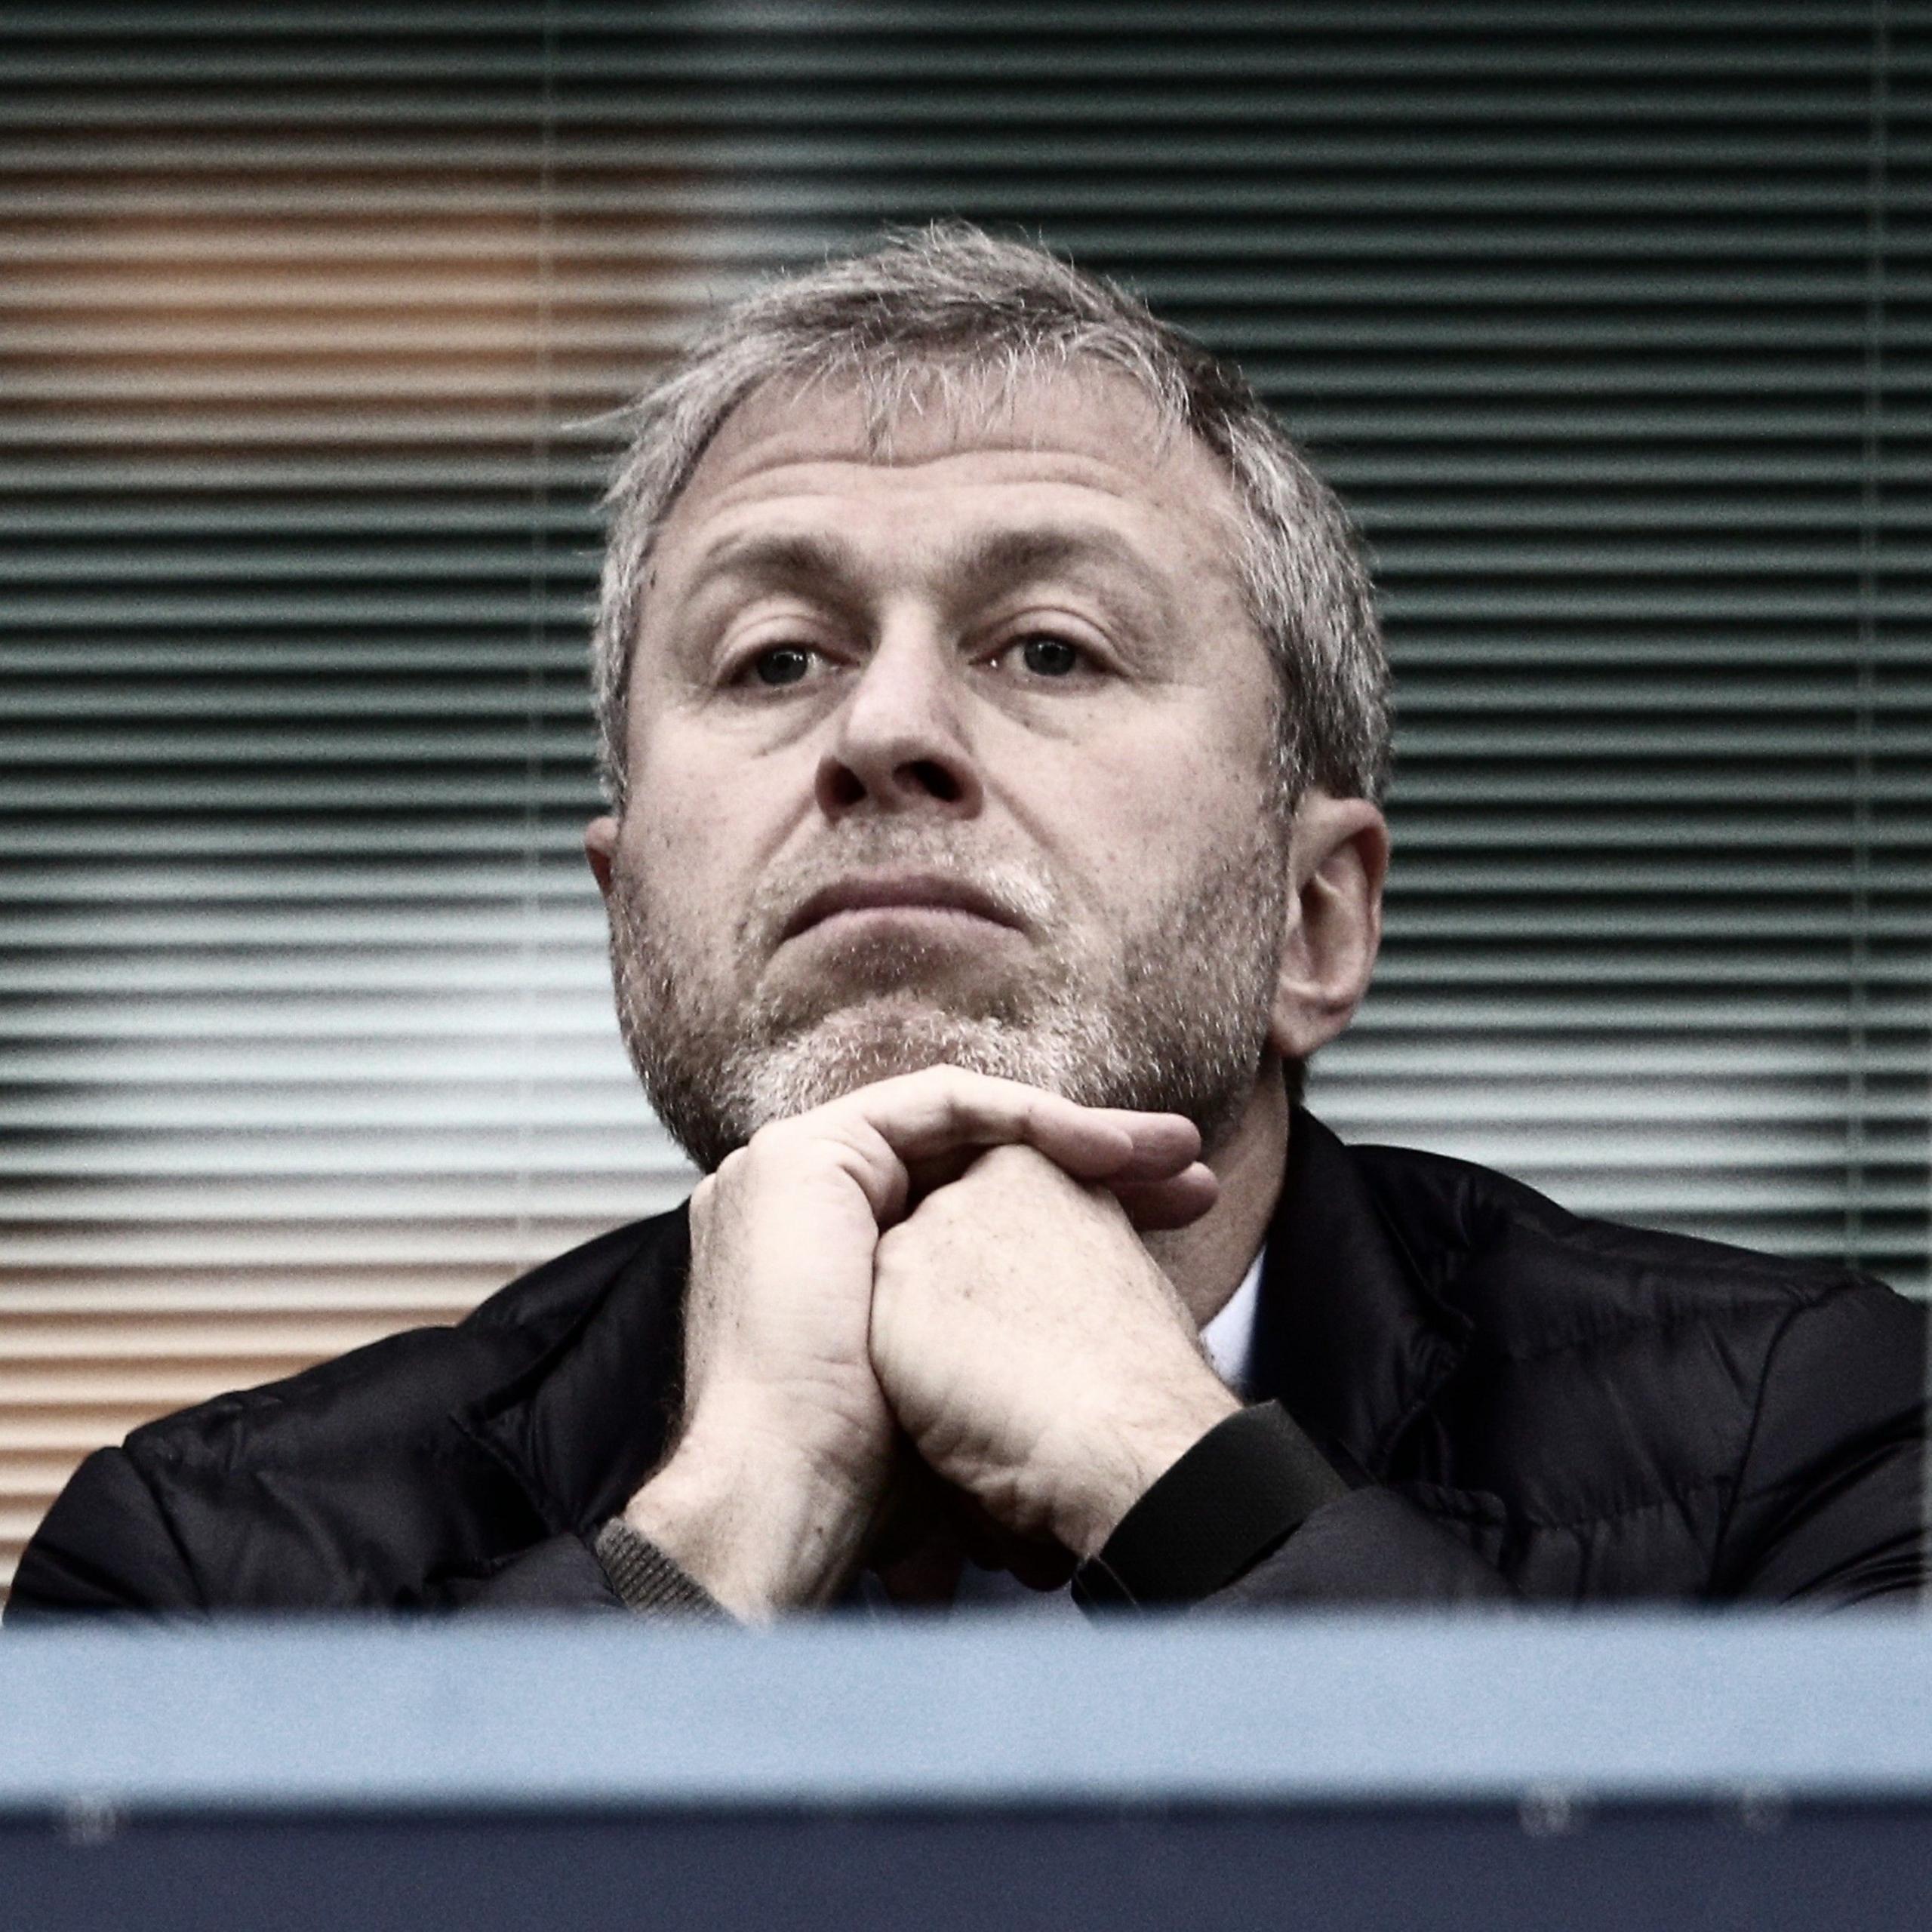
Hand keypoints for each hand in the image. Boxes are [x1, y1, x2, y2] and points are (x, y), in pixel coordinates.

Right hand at [625, 1066, 1209, 1616]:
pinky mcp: (805, 1151)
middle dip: (1098, 1163)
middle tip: (1190, 1179)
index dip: (1083, 1208)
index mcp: (847, 1260)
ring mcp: (799, 1171)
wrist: (798, 1483)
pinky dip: (1029, 1118)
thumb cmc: (874, 1470)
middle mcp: (821, 1208)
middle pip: (979, 1160)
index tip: (1170, 1223)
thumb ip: (988, 1337)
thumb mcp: (951, 1388)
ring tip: (1173, 1155)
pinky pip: (941, 1105)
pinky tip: (1107, 1150)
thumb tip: (1062, 1386)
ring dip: (1080, 1133)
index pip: (978, 1206)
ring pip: (968, 1127)